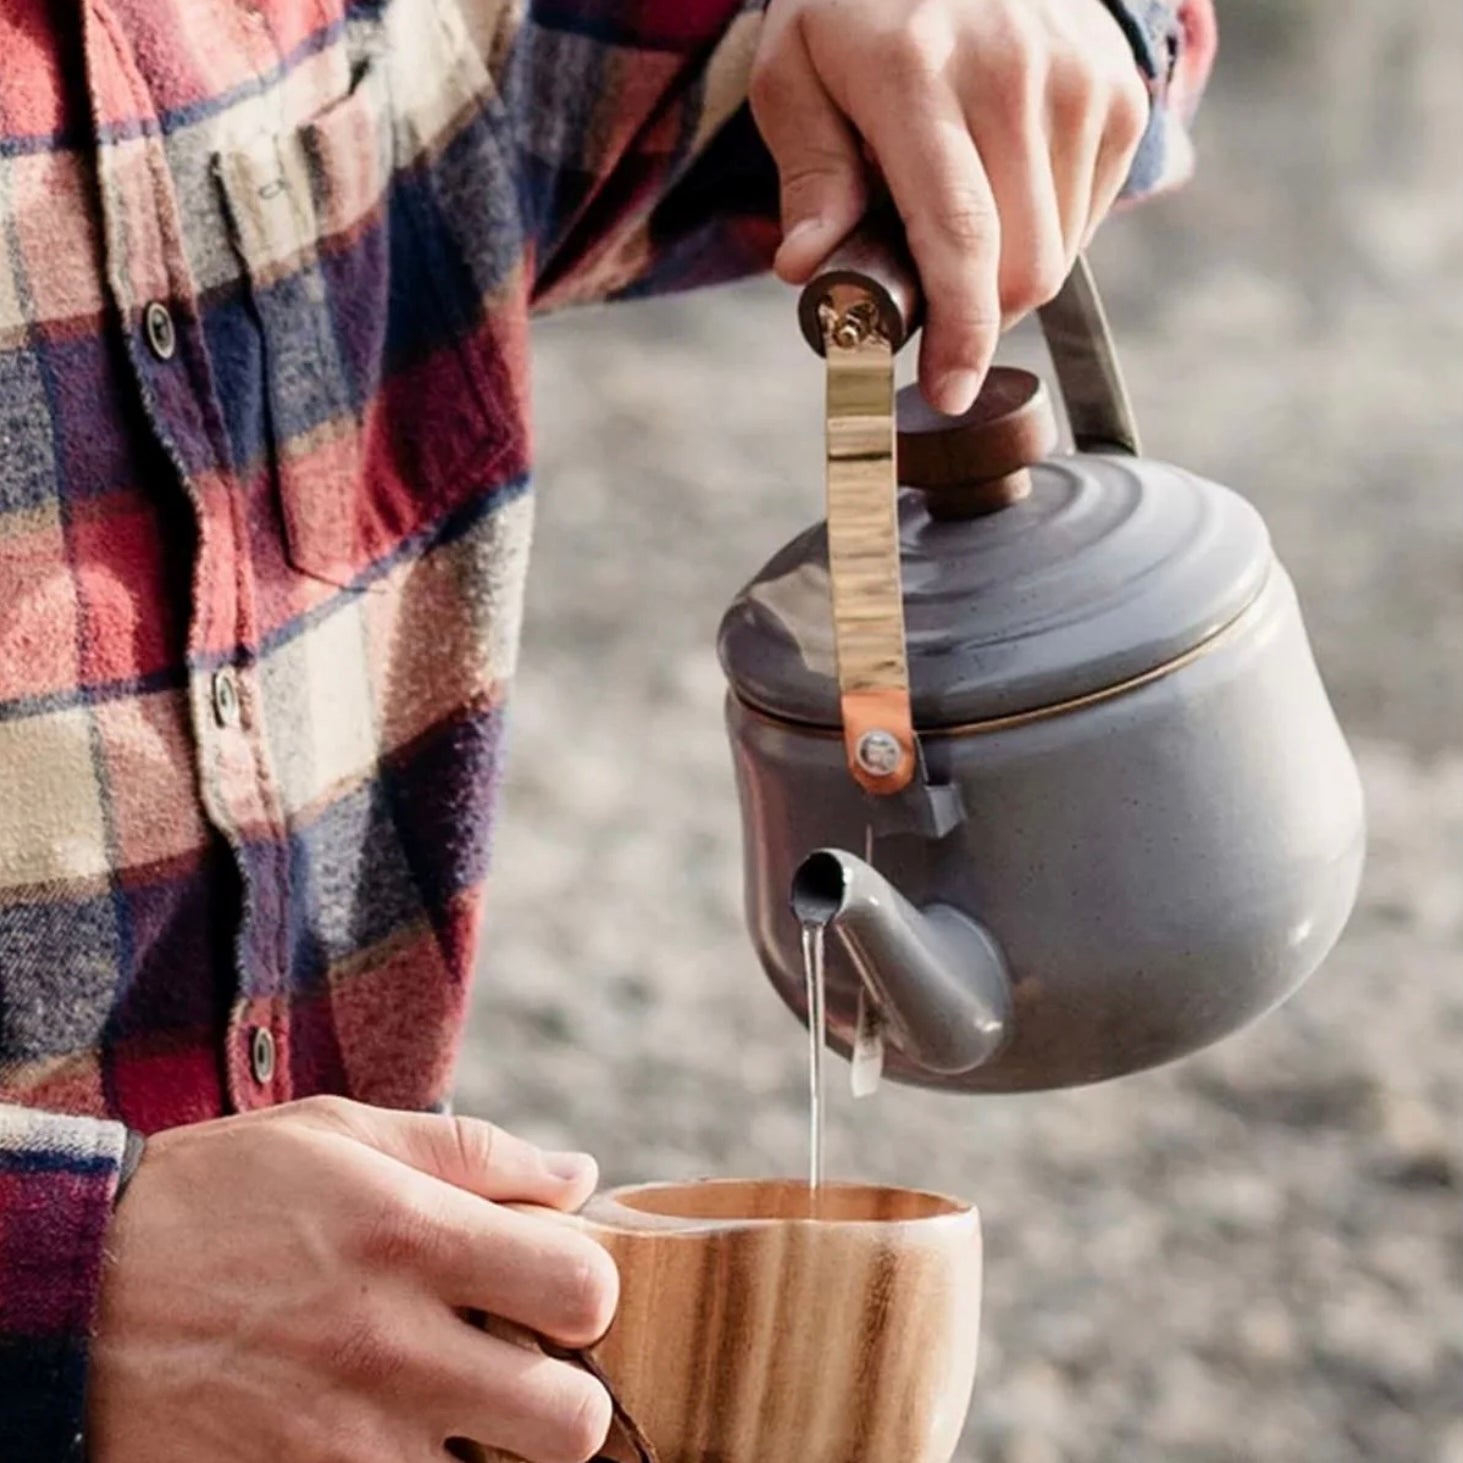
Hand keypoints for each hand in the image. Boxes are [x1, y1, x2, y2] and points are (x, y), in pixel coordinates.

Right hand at [88, 1098, 617, 1462]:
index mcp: (413, 1236)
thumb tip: (578, 1175)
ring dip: (488, 1453)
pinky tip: (386, 1439)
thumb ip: (473, 1152)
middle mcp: (391, 1348)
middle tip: (523, 1375)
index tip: (554, 1294)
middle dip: (567, 1401)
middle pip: (572, 1423)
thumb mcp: (340, 1134)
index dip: (588, 1293)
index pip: (584, 1289)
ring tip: (449, 1411)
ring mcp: (345, 1442)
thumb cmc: (219, 1197)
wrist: (74, 1297)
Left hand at [751, 0, 1149, 412]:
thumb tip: (807, 270)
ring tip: (954, 219)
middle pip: (1021, 267)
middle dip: (973, 318)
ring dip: (1003, 279)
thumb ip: (807, 173)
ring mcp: (1080, 83)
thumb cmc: (860, 8)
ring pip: (1057, 255)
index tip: (948, 392)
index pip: (959, 233)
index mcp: (918, 74)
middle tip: (921, 295)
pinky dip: (1040, 238)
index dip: (960, 331)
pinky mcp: (1121, 94)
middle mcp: (1015, 75)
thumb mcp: (796, 72)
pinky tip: (999, 192)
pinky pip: (1085, 220)